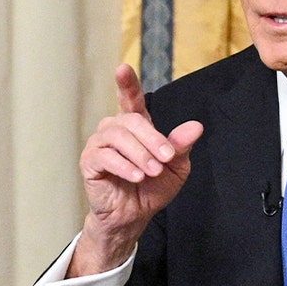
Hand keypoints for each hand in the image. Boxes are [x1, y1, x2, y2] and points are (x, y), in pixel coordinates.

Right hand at [72, 64, 202, 275]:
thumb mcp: (175, 166)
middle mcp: (115, 130)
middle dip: (152, 138)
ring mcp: (100, 144)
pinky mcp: (90, 162)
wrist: (135, 216)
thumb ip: (181, 145)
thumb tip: (196, 126)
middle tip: (166, 158)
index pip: (131, 99)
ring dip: (140, 154)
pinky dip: (124, 166)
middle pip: (131, 120)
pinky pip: (105, 157)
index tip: (122, 69)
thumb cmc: (153, 188)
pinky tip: (137, 176)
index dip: (127, 84)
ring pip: (118, 136)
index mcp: (136, 126)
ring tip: (152, 172)